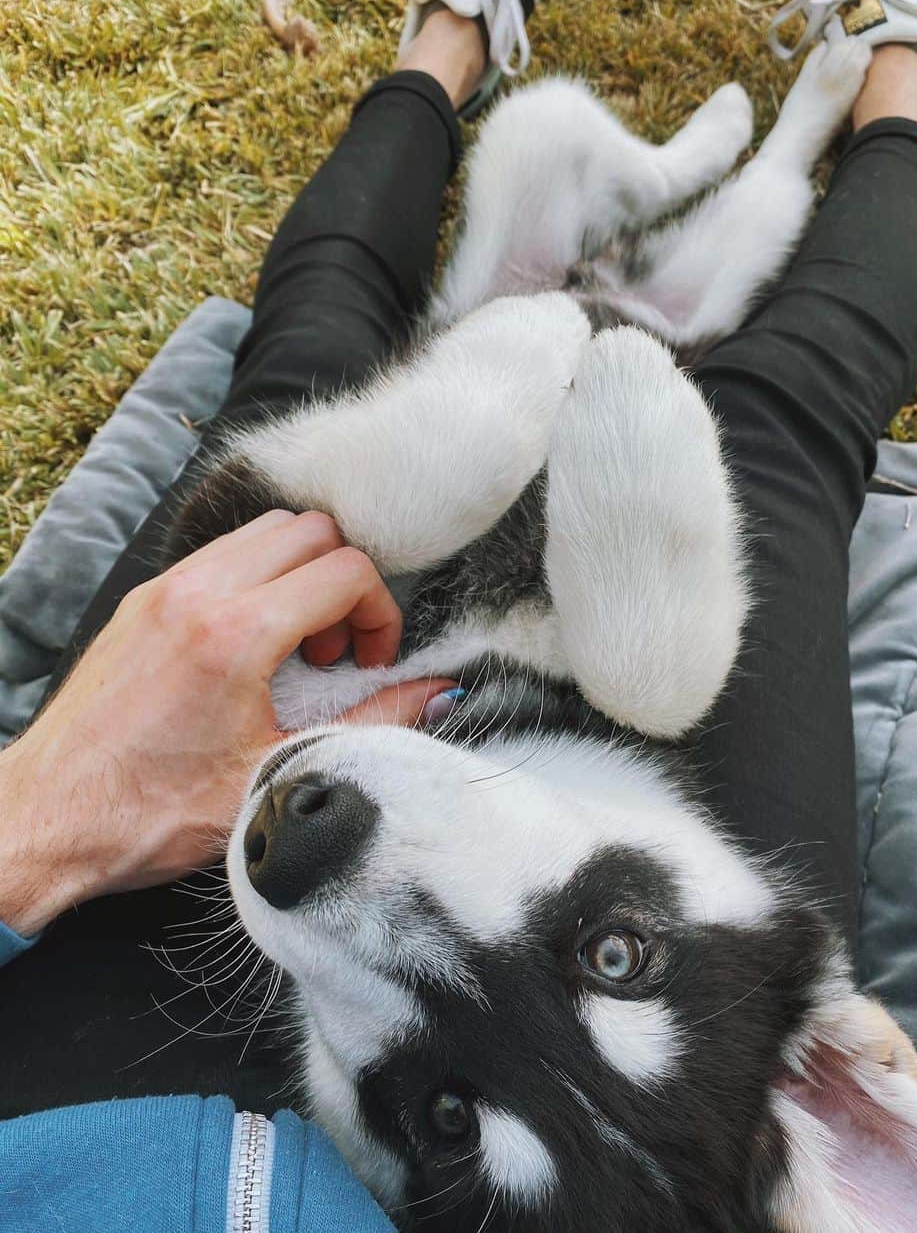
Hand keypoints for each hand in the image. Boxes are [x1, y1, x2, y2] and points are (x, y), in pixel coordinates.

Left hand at [0, 512, 452, 935]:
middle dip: (345, 582)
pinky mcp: (142, 601)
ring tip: (298, 645)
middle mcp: (198, 594)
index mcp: (236, 634)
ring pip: (264, 530)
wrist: (48, 819)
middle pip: (311, 531)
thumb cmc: (150, 812)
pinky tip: (255, 640)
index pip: (345, 570)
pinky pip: (220, 553)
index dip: (381, 611)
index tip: (372, 659)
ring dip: (301, 573)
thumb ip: (373, 724)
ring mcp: (164, 589)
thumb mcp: (280, 772)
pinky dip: (257, 576)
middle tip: (339, 649)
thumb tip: (436, 694)